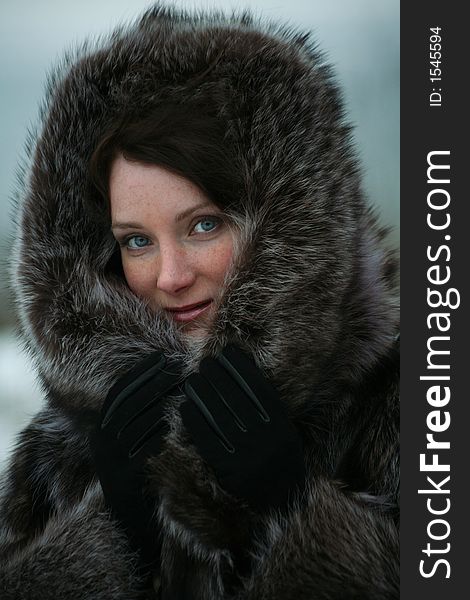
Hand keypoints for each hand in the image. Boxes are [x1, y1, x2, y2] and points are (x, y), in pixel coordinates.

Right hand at [91, 351, 181, 565]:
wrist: (128, 525)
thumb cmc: (136, 476)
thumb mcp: (126, 443)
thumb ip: (135, 416)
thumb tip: (160, 379)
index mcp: (100, 429)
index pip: (119, 391)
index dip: (140, 372)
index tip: (162, 356)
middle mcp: (101, 443)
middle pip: (130, 402)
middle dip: (155, 381)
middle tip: (179, 367)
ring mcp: (112, 461)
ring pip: (138, 422)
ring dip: (162, 402)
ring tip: (185, 386)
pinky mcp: (125, 479)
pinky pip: (145, 450)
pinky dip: (160, 434)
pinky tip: (177, 422)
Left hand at [180, 345, 304, 511]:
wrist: (283, 503)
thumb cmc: (279, 460)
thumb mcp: (283, 432)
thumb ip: (268, 408)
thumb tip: (241, 374)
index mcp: (281, 424)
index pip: (258, 386)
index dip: (241, 366)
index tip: (228, 351)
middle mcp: (266, 436)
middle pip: (235, 397)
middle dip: (217, 376)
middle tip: (204, 363)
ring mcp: (247, 453)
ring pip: (219, 415)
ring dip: (202, 394)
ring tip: (191, 381)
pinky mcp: (229, 470)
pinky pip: (207, 439)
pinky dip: (195, 421)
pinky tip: (185, 408)